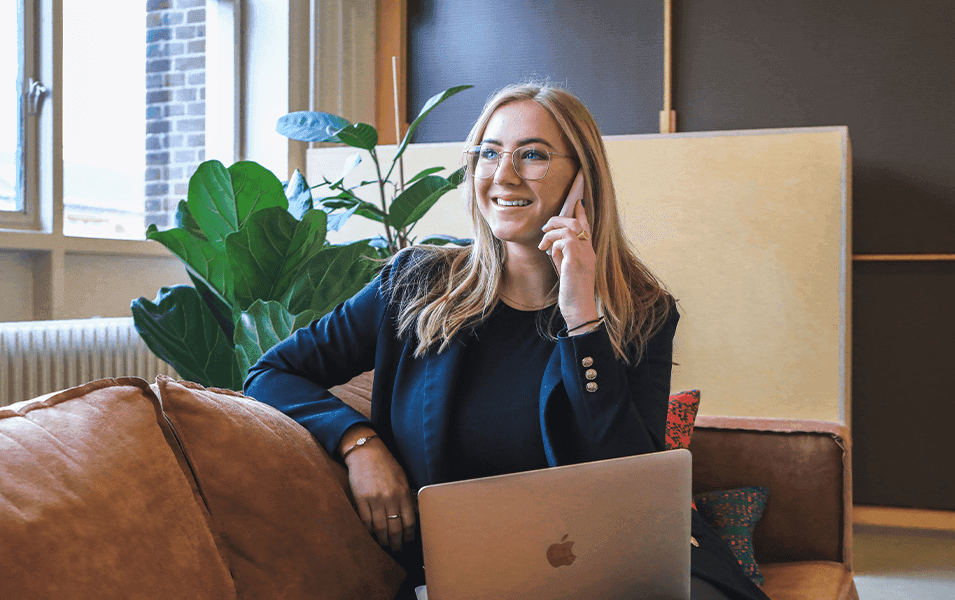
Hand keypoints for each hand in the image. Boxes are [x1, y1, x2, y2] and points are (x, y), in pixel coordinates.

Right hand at [341, 430, 415, 551]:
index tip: (408, 541)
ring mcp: (374, 499)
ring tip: (384, 545)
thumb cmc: (386, 464)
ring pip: (380, 528)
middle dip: (396, 542)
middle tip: (397, 549)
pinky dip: (369, 530)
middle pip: (395, 528)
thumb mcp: (402, 477)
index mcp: (402, 493)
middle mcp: (390, 498)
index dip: (409, 535)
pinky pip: (366, 521)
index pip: (409, 521)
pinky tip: (372, 534)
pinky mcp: (361, 499)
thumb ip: (406, 496)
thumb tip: (411, 515)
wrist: (366, 452)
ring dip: (383, 540)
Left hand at [538, 197, 598, 329]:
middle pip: (576, 222)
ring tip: (543, 244)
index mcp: (588, 253)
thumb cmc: (572, 293)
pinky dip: (554, 244)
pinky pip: (565, 240)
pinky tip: (549, 253)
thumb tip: (553, 246)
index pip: (586, 227)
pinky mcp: (576, 261)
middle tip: (545, 228)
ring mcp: (584, 255)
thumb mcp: (567, 270)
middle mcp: (589, 251)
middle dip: (558, 219)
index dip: (581, 213)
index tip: (577, 202)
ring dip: (552, 232)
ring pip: (569, 228)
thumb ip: (563, 256)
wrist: (579, 310)